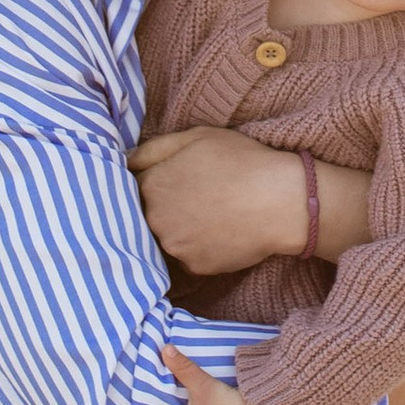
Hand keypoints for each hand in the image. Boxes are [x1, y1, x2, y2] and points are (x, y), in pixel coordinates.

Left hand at [130, 126, 372, 271]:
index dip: (155, 182)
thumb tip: (125, 162)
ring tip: (210, 215)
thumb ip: (153, 149)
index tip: (175, 181)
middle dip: (165, 208)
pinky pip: (188, 256)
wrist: (280, 200)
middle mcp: (155, 220)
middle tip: (197, 198)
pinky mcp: (194, 267)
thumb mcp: (196, 137)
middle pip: (147, 216)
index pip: (134, 187)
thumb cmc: (241, 161)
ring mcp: (174, 246)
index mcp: (151, 185)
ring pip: (167, 238)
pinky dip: (199, 247)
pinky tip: (220, 232)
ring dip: (180, 229)